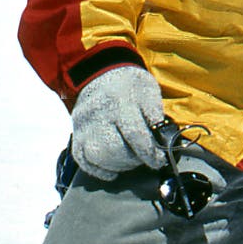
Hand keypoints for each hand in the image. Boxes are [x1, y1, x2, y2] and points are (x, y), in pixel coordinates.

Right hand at [70, 65, 166, 179]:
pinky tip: (112, 170)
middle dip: (133, 160)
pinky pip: (82, 160)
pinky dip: (98, 169)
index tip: (159, 161)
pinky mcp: (76, 133)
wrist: (101, 73)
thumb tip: (165, 143)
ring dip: (117, 166)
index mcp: (121, 102)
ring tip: (130, 161)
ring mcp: (84, 126)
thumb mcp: (149, 92)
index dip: (149, 152)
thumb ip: (156, 117)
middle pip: (113, 149)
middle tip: (144, 159)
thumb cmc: (130, 85)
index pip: (135, 134)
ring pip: (96, 156)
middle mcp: (98, 115)